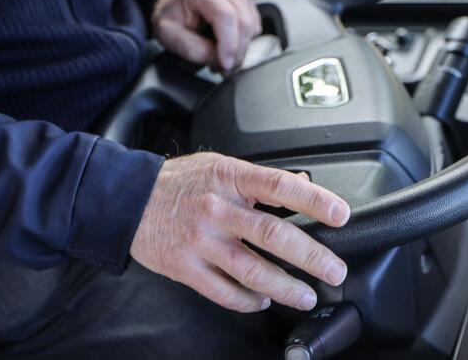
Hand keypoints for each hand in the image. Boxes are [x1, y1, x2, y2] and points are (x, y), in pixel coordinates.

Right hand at [130, 152, 350, 312]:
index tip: (340, 214)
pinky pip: (224, 291)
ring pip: (251, 270)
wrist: (127, 199)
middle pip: (272, 234)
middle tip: (334, 270)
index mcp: (229, 177)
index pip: (280, 186)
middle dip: (311, 256)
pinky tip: (263, 301)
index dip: (314, 200)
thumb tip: (301, 183)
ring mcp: (200, 240)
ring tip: (306, 296)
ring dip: (285, 287)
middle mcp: (217, 208)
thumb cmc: (178, 182)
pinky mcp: (185, 266)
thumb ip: (257, 179)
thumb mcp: (219, 166)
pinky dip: (248, 300)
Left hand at [152, 0, 261, 72]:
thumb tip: (218, 60)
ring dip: (240, 51)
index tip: (225, 65)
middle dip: (235, 54)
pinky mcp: (247, 0)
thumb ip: (191, 48)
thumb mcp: (168, 34)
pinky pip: (254, 28)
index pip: (225, 16)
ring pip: (251, 28)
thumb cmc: (172, 15)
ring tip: (220, 57)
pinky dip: (244, 42)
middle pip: (243, 24)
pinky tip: (227, 44)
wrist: (177, 0)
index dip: (229, 44)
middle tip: (222, 70)